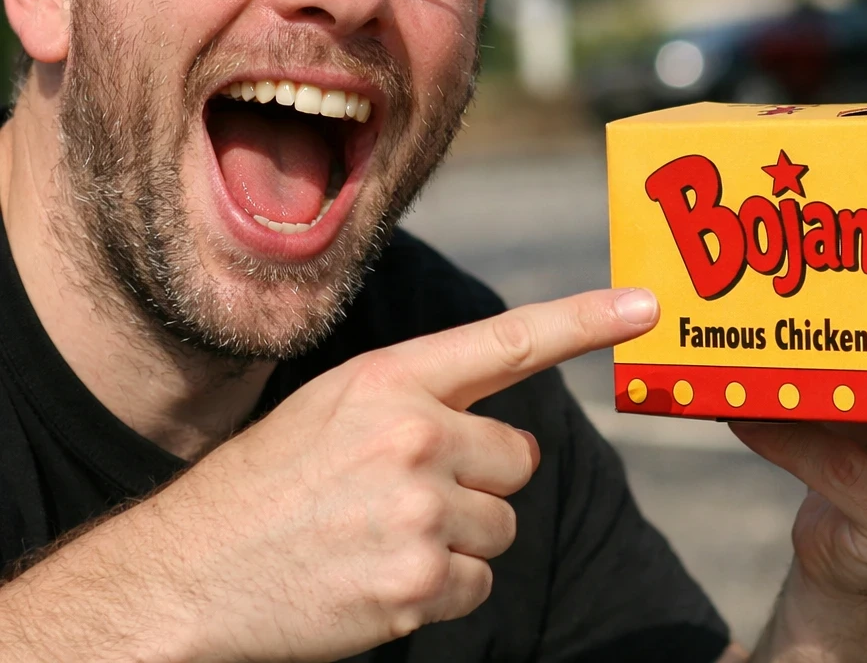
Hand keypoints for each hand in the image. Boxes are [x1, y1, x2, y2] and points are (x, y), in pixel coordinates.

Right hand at [142, 287, 657, 662]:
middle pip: (520, 458)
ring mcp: (419, 512)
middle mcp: (415, 434)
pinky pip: (478, 584)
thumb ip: (420, 395)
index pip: (511, 339)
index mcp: (393, 377)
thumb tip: (499, 422)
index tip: (646, 305)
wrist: (193, 568)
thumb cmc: (271, 478)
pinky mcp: (417, 585)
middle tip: (412, 491)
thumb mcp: (337, 403)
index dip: (587, 318)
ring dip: (459, 537)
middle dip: (482, 478)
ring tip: (384, 532)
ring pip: (502, 526)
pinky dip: (441, 587)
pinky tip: (381, 574)